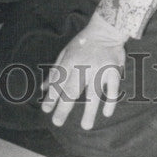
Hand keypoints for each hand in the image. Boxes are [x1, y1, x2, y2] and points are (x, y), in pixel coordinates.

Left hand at [41, 15, 125, 129]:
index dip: (51, 96)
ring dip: (89, 111)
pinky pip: (113, 89)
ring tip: (85, 126)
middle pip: (73, 90)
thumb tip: (43, 88)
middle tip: (57, 122)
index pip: (59, 82)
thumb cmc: (82, 43)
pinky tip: (106, 113)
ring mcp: (100, 69)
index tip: (45, 110)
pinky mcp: (114, 70)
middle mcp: (84, 66)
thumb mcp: (65, 52)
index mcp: (70, 60)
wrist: (105, 30)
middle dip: (64, 107)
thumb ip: (55, 71)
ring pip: (94, 93)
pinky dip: (111, 101)